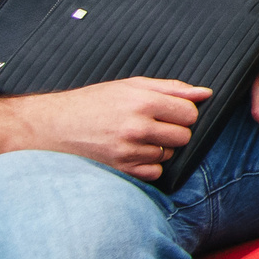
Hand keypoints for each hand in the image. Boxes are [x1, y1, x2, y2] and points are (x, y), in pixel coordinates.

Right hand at [18, 78, 212, 179]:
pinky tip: (132, 152)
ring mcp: (128, 151)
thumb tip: (205, 93)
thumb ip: (172, 89)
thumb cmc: (94, 102)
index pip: (189, 113)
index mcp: (143, 102)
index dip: (183, 112)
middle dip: (174, 131)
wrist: (53, 126)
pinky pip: (154, 172)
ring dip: (159, 147)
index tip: (170, 112)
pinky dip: (148, 164)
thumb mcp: (131, 86)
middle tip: (154, 125)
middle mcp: (137, 127)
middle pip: (184, 136)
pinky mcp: (120, 170)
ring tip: (136, 137)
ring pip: (169, 155)